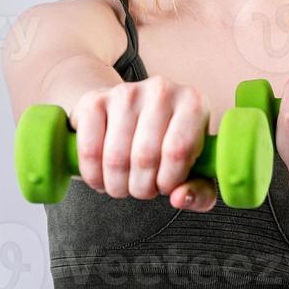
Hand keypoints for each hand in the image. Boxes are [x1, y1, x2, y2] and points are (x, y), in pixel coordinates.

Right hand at [69, 77, 216, 210]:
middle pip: (145, 156)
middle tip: (142, 189)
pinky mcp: (94, 100)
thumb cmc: (169, 145)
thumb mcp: (194, 171)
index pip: (177, 150)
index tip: (164, 187)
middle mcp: (161, 90)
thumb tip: (179, 198)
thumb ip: (199, 192)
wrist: (134, 115)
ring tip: (123, 185)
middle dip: (141, 187)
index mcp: (194, 103)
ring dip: (117, 185)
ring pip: (116, 157)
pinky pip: (89, 150)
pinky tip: (101, 178)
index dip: (168, 181)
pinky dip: (93, 175)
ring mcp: (125, 92)